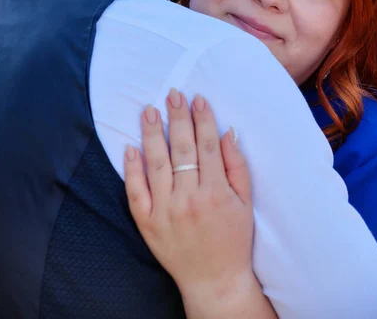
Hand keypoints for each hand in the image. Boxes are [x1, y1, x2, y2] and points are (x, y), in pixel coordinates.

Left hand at [124, 89, 262, 315]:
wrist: (214, 281)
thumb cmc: (234, 239)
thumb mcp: (245, 203)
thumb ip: (236, 166)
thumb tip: (227, 132)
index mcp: (215, 193)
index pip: (207, 146)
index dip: (202, 120)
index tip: (197, 99)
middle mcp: (188, 199)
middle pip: (181, 149)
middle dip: (177, 118)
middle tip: (172, 95)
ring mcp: (165, 211)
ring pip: (156, 164)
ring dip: (152, 133)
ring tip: (149, 110)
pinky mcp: (147, 223)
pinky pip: (136, 191)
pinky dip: (132, 168)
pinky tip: (131, 146)